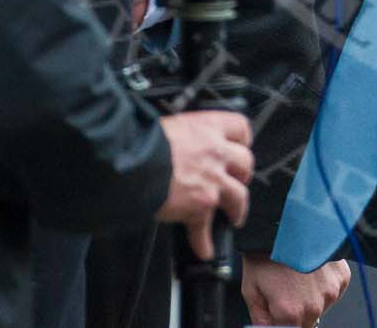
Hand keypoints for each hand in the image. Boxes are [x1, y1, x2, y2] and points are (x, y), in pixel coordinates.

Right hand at [156, 110, 253, 257]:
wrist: (131, 161)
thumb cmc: (142, 140)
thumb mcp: (168, 125)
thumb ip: (182, 134)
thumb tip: (176, 138)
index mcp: (207, 128)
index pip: (239, 128)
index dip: (241, 140)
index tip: (239, 147)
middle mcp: (215, 153)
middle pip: (245, 164)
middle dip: (243, 175)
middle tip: (238, 181)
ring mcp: (212, 181)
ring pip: (239, 197)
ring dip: (237, 209)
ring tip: (234, 216)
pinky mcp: (201, 206)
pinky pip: (205, 229)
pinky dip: (203, 242)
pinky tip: (203, 249)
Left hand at [242, 255, 350, 327]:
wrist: (286, 221)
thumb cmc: (266, 251)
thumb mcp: (251, 289)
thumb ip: (260, 318)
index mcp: (290, 313)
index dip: (280, 321)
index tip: (277, 311)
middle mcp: (315, 306)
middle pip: (306, 323)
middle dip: (295, 313)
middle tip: (285, 291)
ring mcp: (331, 291)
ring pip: (320, 306)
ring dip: (310, 298)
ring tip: (297, 276)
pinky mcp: (342, 277)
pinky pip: (332, 290)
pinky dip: (322, 284)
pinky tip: (310, 270)